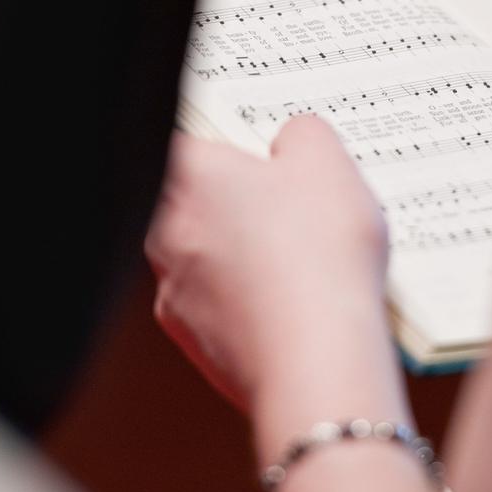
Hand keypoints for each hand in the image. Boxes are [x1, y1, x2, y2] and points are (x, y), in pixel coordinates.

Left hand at [145, 116, 389, 409]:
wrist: (318, 358)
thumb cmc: (318, 258)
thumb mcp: (328, 163)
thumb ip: (302, 133)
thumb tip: (293, 140)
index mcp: (186, 177)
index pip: (185, 138)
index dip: (226, 138)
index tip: (260, 146)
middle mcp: (163, 233)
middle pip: (198, 199)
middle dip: (243, 199)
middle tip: (297, 202)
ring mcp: (174, 292)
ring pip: (210, 255)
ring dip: (249, 253)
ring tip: (308, 256)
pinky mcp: (194, 342)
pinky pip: (222, 305)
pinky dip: (253, 300)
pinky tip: (298, 300)